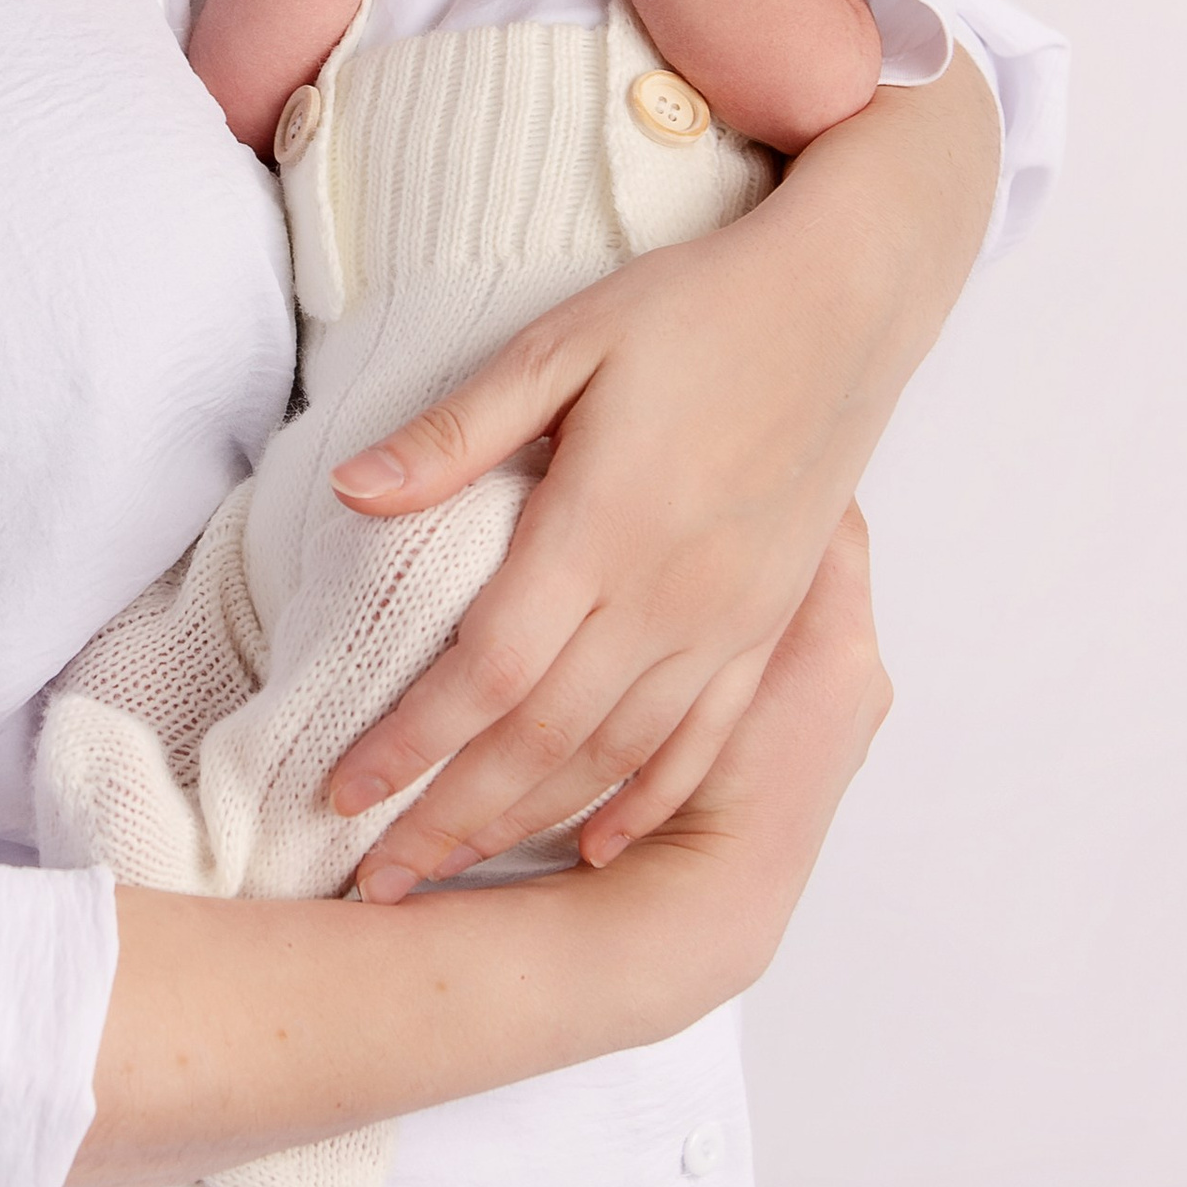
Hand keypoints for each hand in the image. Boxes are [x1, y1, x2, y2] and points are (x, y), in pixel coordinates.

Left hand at [322, 57, 995, 895]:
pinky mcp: (769, 621)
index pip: (486, 670)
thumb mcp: (562, 343)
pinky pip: (703, 739)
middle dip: (449, 818)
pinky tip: (600, 848)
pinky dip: (646, 802)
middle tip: (373, 885)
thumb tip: (350, 491)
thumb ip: (458, 431)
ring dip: (529, 825)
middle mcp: (667, 594)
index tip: (338, 793)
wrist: (847, 301)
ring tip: (450, 872)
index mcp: (602, 525)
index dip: (409, 744)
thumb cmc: (694, 307)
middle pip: (541, 740)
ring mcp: (728, 619)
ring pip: (616, 756)